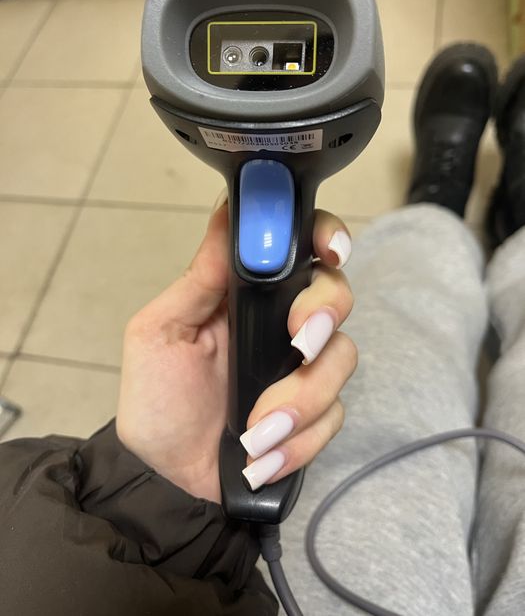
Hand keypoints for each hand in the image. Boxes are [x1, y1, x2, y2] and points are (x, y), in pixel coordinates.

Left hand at [116, 194, 356, 502]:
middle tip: (297, 344)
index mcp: (247, 297)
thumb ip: (200, 277)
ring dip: (301, 401)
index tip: (330, 251)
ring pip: (341, 360)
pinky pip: (333, 416)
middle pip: (336, 296)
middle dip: (324, 316)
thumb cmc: (157, 400)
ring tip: (256, 432)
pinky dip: (298, 440)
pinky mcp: (313, 414)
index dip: (327, 238)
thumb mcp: (161, 331)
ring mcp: (301, 369)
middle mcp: (281, 325)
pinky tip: (261, 456)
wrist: (167, 478)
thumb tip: (228, 210)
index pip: (301, 250)